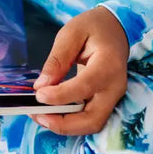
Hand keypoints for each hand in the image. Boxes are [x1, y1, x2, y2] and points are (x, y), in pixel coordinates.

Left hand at [31, 7, 128, 135]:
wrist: (115, 29)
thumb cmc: (94, 27)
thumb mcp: (71, 33)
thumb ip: (57, 59)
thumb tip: (41, 86)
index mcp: (108, 64)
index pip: (84, 87)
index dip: (60, 96)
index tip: (38, 95)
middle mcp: (114, 87)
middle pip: (92, 119)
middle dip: (62, 123)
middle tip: (37, 114)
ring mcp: (113, 98)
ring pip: (91, 125)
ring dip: (64, 126)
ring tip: (39, 114)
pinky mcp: (105, 102)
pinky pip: (88, 119)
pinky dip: (69, 121)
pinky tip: (50, 112)